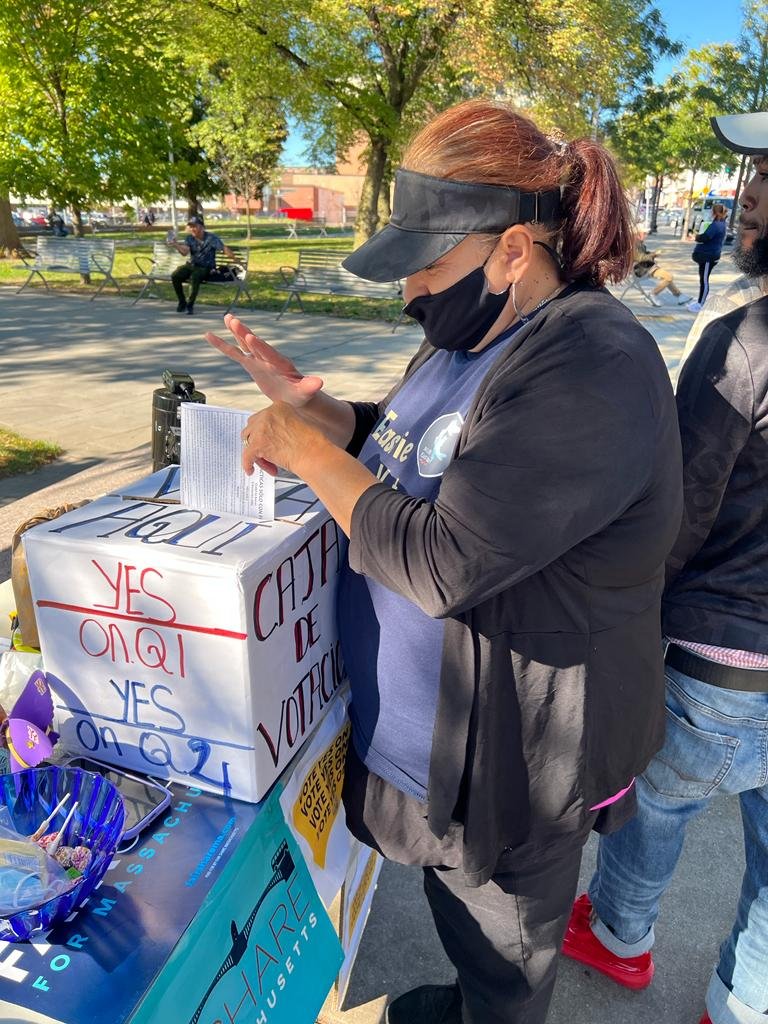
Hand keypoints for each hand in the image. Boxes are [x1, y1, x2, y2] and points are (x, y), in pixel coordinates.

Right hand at [205, 314, 323, 406]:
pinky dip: (223, 345)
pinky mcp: (251, 365)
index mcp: (281, 364)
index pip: (269, 354)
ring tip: (227, 317)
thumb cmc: (302, 394)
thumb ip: (310, 386)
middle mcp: (268, 359)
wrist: (295, 394)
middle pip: (255, 345)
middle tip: (234, 321)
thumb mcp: (306, 392)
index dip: (260, 347)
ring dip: (236, 332)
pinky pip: (235, 354)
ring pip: (245, 344)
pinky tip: (209, 335)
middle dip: (245, 333)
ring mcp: (259, 360)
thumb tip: (319, 383)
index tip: (250, 338)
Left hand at [240, 402, 325, 477]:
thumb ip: (284, 423)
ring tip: (271, 465)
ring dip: (257, 454)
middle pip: (251, 429)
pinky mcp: (258, 443)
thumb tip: (273, 434)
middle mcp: (268, 413)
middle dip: (256, 442)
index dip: (263, 433)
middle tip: (266, 455)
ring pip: (249, 442)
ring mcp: (262, 428)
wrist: (315, 455)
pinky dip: (247, 464)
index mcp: (279, 406)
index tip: (268, 443)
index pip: (261, 418)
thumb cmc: (314, 444)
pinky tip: (251, 470)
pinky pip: (247, 456)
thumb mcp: (301, 422)